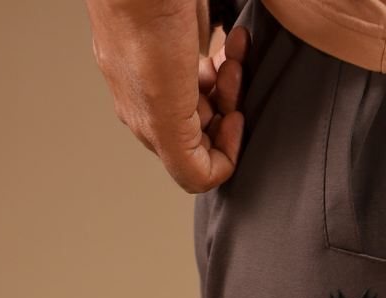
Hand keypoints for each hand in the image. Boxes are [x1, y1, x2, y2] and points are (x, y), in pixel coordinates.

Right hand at [85, 0, 250, 192]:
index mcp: (151, 126)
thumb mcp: (165, 114)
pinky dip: (224, 57)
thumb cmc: (146, 27)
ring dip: (230, 80)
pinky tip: (230, 39)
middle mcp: (153, 104)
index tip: (239, 118)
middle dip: (229, 107)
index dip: (227, 150)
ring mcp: (160, 71)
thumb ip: (183, 161)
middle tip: (235, 76)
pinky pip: (205, 65)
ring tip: (235, 52)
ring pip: (209, 98)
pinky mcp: (170, 42)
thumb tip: (201, 182)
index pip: (198, 168)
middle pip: (206, 132)